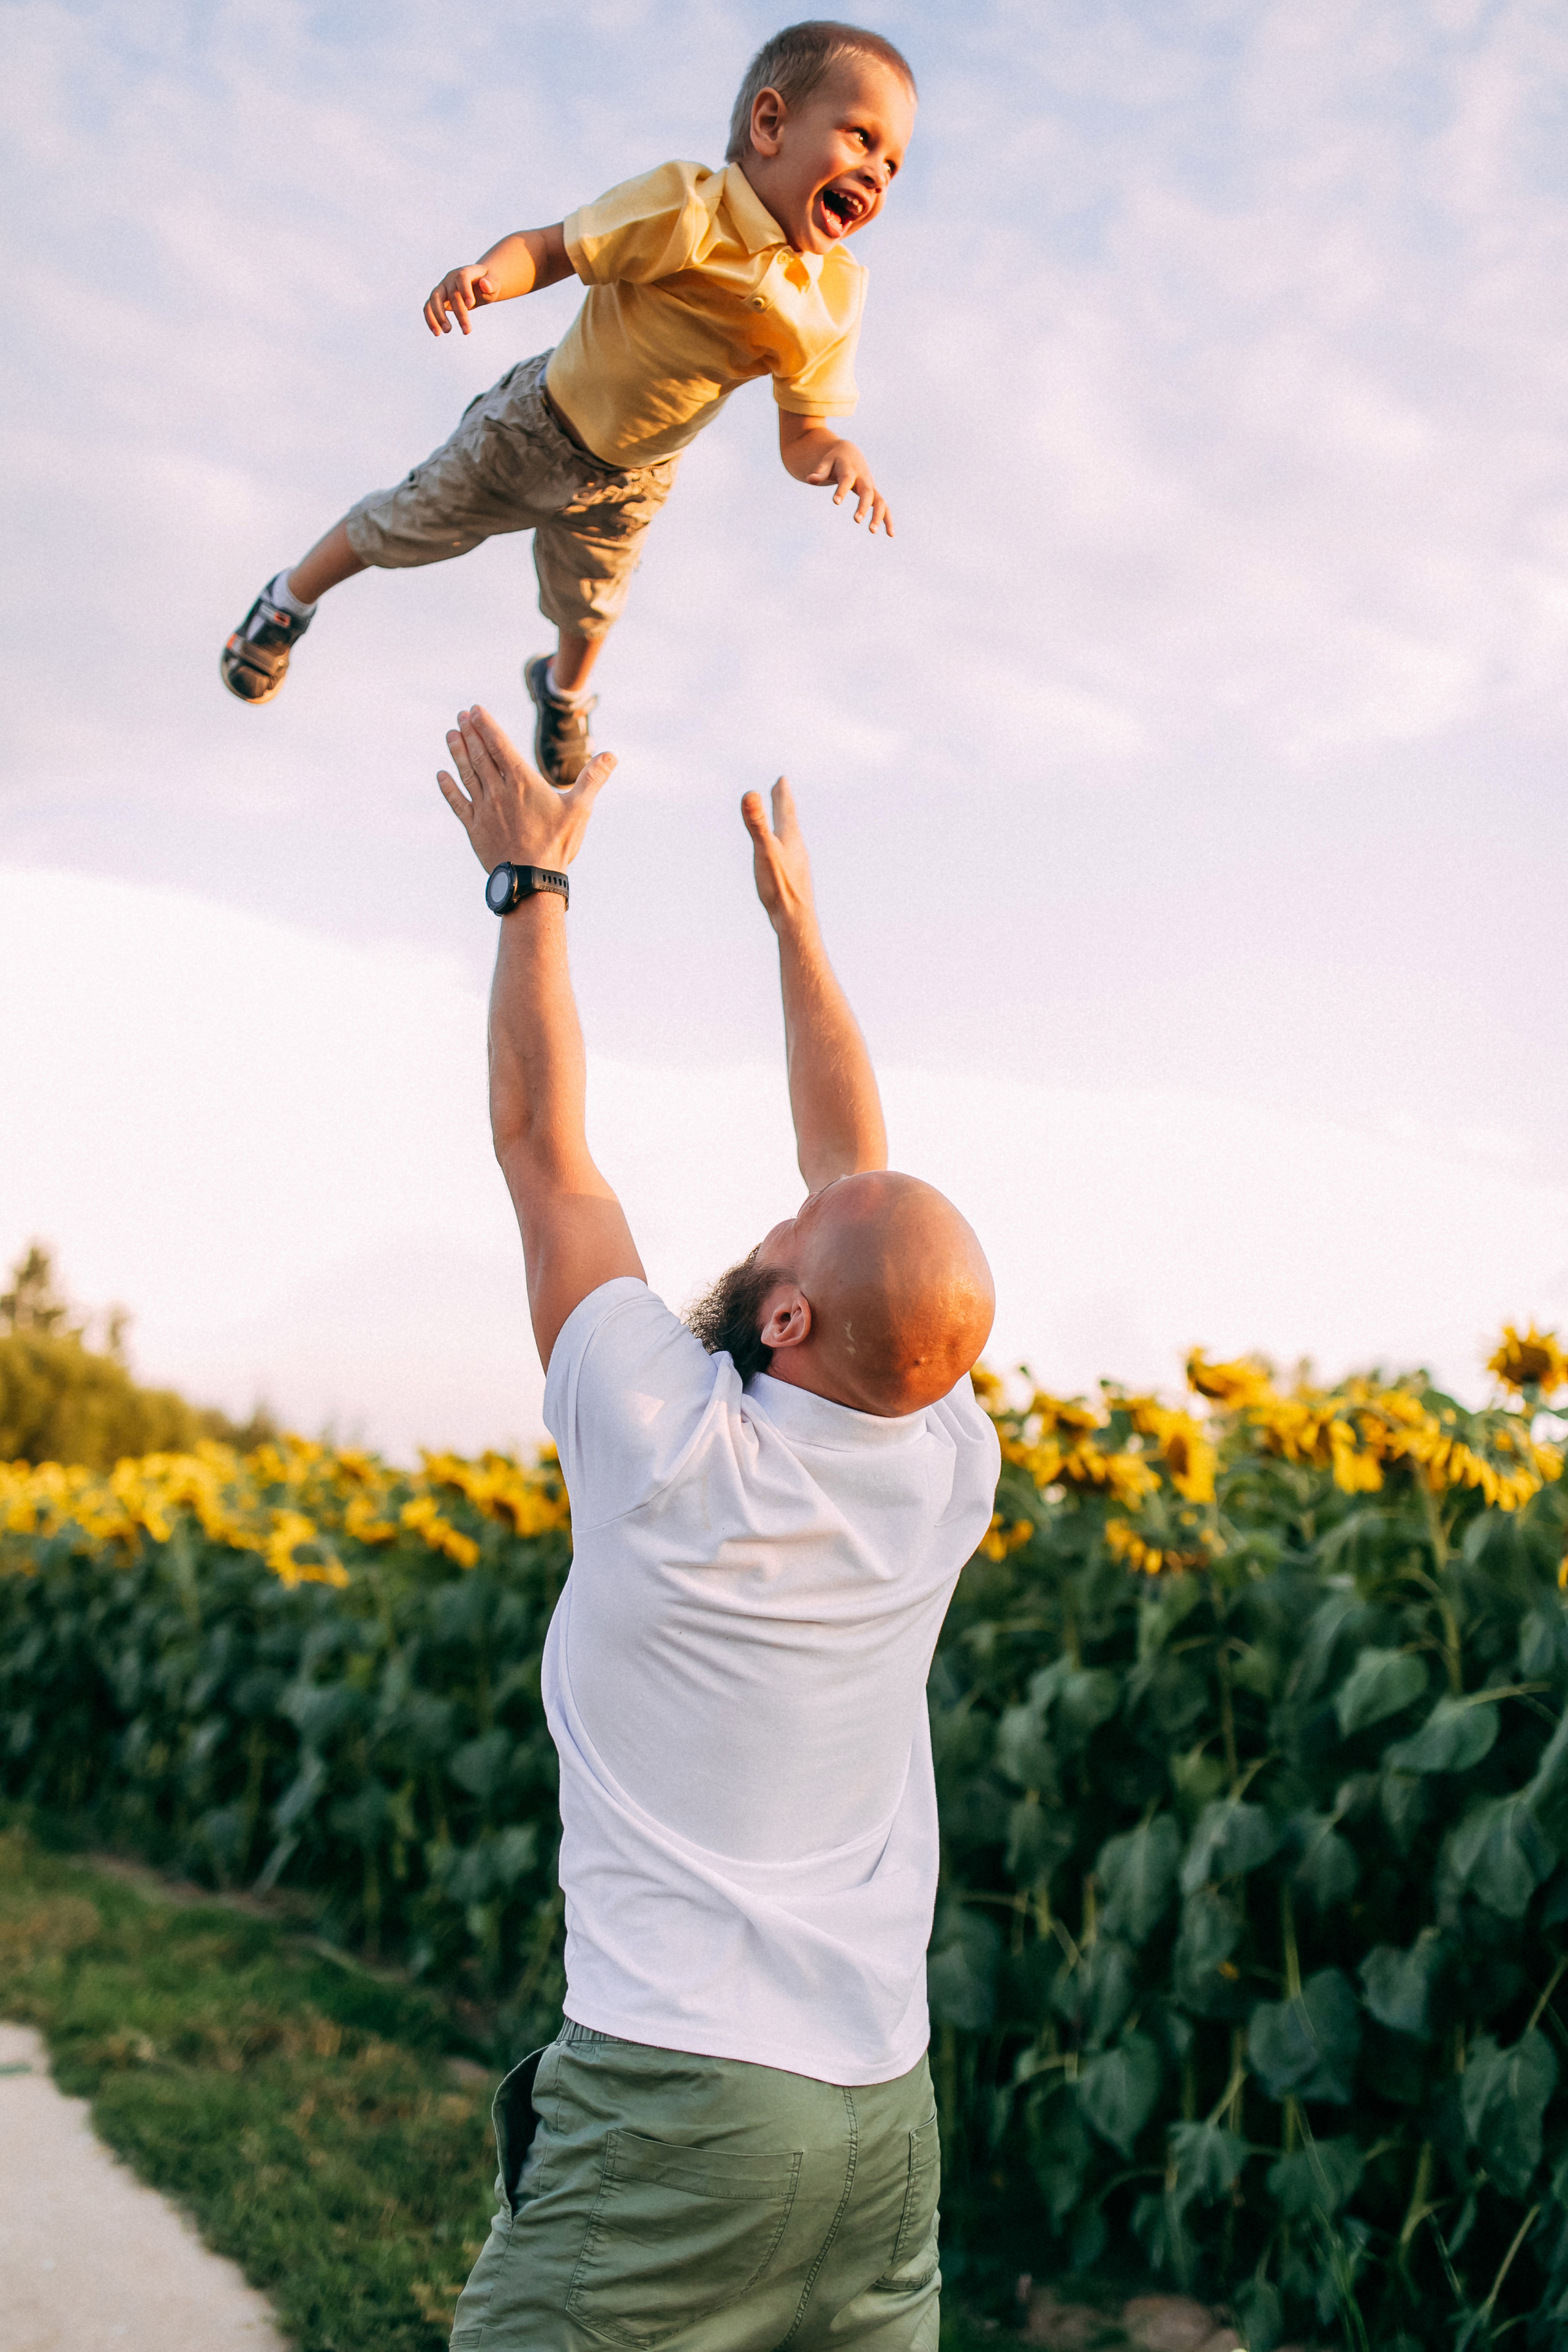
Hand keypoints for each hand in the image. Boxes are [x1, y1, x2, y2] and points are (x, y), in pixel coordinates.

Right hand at [424, 264, 496, 336]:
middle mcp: (451, 279)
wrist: (478, 284)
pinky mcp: (438, 298)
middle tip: (467, 331)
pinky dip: (431, 319)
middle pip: (452, 294)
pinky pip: (429, 307)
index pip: (462, 277)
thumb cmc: (487, 285)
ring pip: (435, 299)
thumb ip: (491, 284)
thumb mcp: (493, 284)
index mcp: (466, 272)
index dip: (465, 290)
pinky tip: (437, 333)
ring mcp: (443, 287)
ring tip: (447, 331)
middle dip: (459, 313)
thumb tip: (485, 285)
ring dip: (439, 316)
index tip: (471, 305)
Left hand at [438, 706, 614, 871]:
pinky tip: (441, 775)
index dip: (486, 725)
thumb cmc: (557, 844)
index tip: (475, 710)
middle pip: (480, 755)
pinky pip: (458, 803)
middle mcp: (498, 791)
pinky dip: (448, 788)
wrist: (531, 879)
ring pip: (467, 774)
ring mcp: (484, 809)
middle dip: (470, 733)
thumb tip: (612, 755)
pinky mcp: (474, 828)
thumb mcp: (580, 809)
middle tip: (461, 716)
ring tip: (451, 735)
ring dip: (458, 753)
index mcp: (522, 782)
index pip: (499, 745)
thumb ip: (593, 779)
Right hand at [741, 777, 816, 936]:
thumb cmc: (779, 885)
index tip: (782, 779)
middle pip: (790, 820)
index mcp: (789, 838)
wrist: (795, 919)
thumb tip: (750, 793)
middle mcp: (797, 848)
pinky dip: (783, 848)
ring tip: (783, 821)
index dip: (782, 794)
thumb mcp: (764, 850)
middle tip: (782, 789)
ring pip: (790, 838)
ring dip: (785, 825)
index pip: (786, 809)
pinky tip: (783, 859)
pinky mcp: (794, 879)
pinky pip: (789, 856)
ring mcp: (797, 864)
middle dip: (784, 804)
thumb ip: (756, 824)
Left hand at [804, 438, 891, 534]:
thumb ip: (819, 472)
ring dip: (878, 515)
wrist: (850, 453)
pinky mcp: (875, 494)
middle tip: (856, 521)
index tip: (836, 502)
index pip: (847, 480)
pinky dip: (888, 520)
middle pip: (867, 492)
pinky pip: (884, 507)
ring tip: (872, 531)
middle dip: (863, 506)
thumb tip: (810, 479)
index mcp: (850, 469)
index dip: (841, 490)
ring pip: (879, 501)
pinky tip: (890, 534)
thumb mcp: (826, 463)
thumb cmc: (834, 460)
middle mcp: (863, 478)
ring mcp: (871, 486)